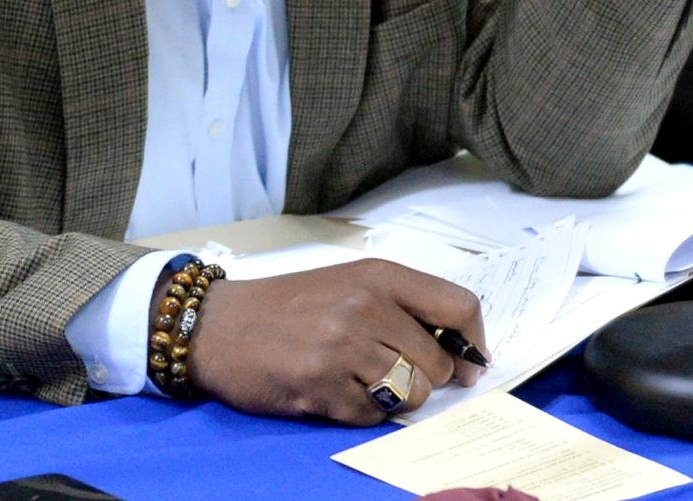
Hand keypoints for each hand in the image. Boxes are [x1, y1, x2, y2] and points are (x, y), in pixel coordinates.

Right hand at [186, 259, 486, 422]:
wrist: (219, 325)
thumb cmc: (290, 305)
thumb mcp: (351, 283)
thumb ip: (403, 307)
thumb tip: (458, 351)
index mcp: (380, 275)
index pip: (459, 306)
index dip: (474, 341)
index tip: (470, 361)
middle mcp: (366, 307)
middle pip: (439, 362)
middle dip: (428, 378)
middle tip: (399, 375)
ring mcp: (343, 348)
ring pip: (411, 393)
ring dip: (396, 398)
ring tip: (363, 381)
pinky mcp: (321, 387)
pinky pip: (372, 416)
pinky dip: (361, 412)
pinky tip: (336, 391)